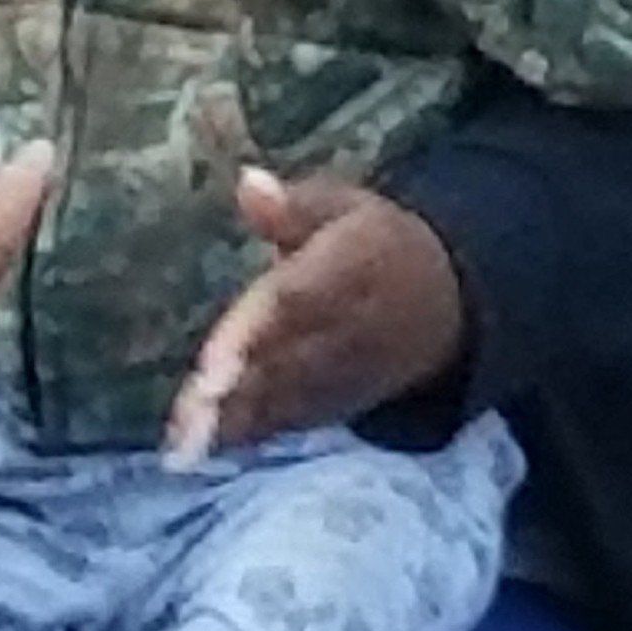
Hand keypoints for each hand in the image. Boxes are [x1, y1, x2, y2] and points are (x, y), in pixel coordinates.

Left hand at [167, 171, 464, 462]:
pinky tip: (205, 448)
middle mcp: (347, 328)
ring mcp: (345, 372)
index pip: (295, 302)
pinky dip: (253, 434)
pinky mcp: (340, 400)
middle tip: (184, 419)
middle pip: (285, 361)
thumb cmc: (376, 242)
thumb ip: (296, 204)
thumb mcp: (348, 207)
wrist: (448, 303)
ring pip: (287, 398)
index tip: (213, 362)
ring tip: (183, 444)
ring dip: (236, 422)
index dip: (254, 332)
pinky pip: (295, 419)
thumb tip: (247, 182)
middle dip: (234, 392)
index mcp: (350, 268)